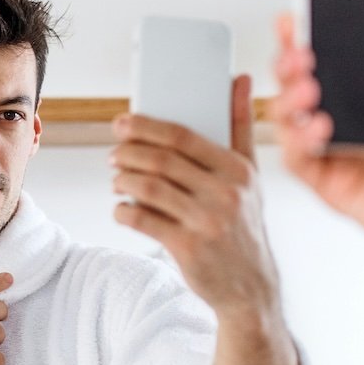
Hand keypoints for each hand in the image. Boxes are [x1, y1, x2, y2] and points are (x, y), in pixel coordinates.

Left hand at [109, 74, 280, 320]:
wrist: (251, 286)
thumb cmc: (244, 222)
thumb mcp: (250, 176)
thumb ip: (241, 127)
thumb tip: (241, 79)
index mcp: (237, 170)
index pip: (182, 136)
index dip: (144, 126)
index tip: (121, 123)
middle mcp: (225, 193)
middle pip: (160, 160)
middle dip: (127, 152)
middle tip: (113, 154)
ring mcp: (206, 222)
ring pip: (147, 188)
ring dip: (122, 180)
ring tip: (116, 179)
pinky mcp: (188, 248)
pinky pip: (142, 220)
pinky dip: (123, 211)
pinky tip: (122, 208)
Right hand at [270, 0, 363, 266]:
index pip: (328, 60)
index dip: (303, 39)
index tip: (293, 17)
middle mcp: (357, 124)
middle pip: (298, 87)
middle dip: (287, 63)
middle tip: (298, 50)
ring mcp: (343, 155)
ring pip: (289, 121)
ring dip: (288, 98)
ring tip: (309, 84)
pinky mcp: (336, 188)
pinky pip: (299, 162)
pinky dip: (299, 140)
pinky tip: (320, 126)